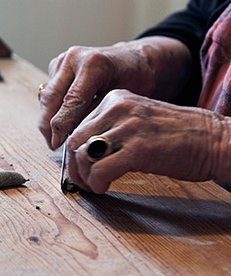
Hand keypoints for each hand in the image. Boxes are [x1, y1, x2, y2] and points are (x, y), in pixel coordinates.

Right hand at [39, 37, 191, 149]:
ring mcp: (63, 60)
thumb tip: (73, 136)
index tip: (58, 143)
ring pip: (46, 95)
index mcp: (93, 64)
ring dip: (47, 117)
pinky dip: (51, 107)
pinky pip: (48, 91)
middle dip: (48, 124)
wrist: (133, 59)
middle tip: (52, 144)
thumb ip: (95, 114)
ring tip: (54, 137)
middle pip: (51, 97)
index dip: (62, 125)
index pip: (70, 101)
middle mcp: (73, 58)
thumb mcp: (120, 100)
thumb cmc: (134, 79)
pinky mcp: (57, 65)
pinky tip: (59, 121)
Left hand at [66, 89, 230, 193]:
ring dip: (84, 177)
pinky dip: (96, 183)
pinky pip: (100, 170)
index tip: (78, 166)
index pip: (77, 125)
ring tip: (93, 186)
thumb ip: (109, 128)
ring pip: (84, 155)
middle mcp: (117, 108)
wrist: (214, 140)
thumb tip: (80, 151)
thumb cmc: (175, 135)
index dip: (73, 151)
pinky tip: (104, 188)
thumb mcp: (136, 120)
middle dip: (74, 165)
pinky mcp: (138, 149)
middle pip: (75, 141)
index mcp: (115, 99)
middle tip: (81, 181)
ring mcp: (128, 127)